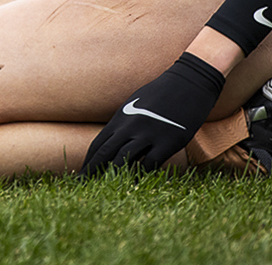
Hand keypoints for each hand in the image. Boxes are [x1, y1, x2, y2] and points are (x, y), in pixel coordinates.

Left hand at [82, 52, 225, 175]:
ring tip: (106, 190)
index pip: (99, 143)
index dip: (89, 161)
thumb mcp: (137, 103)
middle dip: (92, 170)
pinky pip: (150, 164)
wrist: (190, 82)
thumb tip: (116, 137)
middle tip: (82, 185)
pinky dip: (142, 176)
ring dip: (114, 176)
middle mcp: (131, 126)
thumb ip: (126, 121)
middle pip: (105, 153)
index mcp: (122, 117)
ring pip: (124, 160)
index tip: (82, 174)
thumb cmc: (163, 92)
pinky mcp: (167, 142)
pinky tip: (138, 184)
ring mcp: (148, 134)